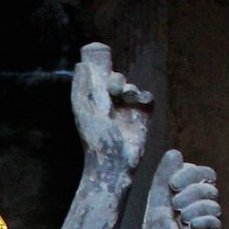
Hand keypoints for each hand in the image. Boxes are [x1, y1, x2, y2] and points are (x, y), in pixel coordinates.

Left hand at [71, 43, 151, 183]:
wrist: (114, 163)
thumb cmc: (94, 141)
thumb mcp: (83, 112)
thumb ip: (80, 89)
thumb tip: (81, 64)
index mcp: (94, 103)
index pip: (100, 80)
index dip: (104, 74)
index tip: (105, 77)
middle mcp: (110, 106)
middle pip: (119, 81)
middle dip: (118, 80)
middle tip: (115, 89)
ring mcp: (127, 112)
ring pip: (133, 89)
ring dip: (131, 89)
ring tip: (127, 97)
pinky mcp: (142, 119)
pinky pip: (147, 99)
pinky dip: (145, 96)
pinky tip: (140, 101)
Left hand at [140, 147, 220, 228]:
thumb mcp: (157, 198)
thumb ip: (164, 176)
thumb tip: (175, 152)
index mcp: (194, 194)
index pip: (205, 173)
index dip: (191, 174)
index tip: (172, 185)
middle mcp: (205, 206)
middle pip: (210, 187)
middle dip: (190, 193)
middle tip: (175, 206)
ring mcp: (210, 222)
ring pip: (213, 204)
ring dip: (192, 210)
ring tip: (180, 220)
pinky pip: (215, 222)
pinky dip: (199, 223)